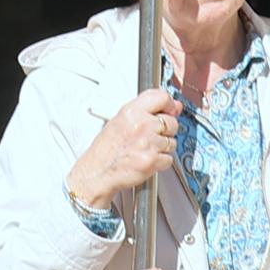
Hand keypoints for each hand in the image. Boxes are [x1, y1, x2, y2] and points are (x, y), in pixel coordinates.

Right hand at [67, 90, 179, 209]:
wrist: (96, 172)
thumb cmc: (105, 150)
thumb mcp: (120, 121)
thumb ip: (146, 111)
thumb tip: (173, 106)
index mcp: (131, 112)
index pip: (162, 98)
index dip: (169, 104)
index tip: (170, 109)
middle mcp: (141, 125)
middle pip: (172, 122)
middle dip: (165, 130)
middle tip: (149, 136)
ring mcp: (148, 143)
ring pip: (172, 142)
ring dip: (162, 147)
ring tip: (144, 149)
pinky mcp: (153, 160)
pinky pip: (169, 158)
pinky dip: (160, 161)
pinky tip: (146, 159)